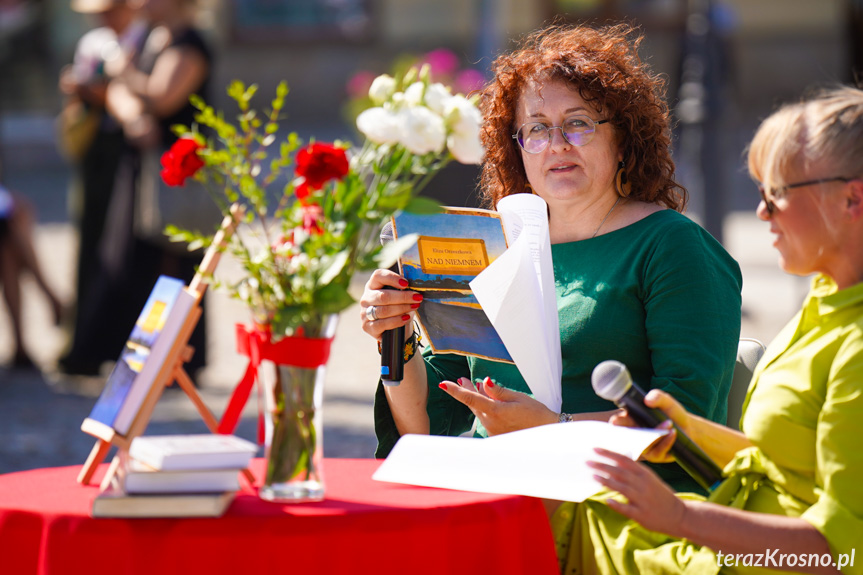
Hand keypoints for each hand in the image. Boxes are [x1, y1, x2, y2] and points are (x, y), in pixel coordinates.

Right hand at [359, 269, 420, 339]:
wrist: (391, 330)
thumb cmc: (396, 308)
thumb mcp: (398, 296)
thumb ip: (403, 290)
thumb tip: (415, 290)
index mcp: (372, 285)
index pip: (378, 276)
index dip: (392, 278)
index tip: (406, 283)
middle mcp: (366, 298)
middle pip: (383, 296)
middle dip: (403, 297)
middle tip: (417, 298)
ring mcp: (365, 313)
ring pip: (383, 310)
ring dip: (402, 309)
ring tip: (414, 307)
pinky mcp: (367, 327)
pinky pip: (382, 324)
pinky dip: (396, 321)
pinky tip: (406, 318)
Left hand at [438, 377, 556, 434]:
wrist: (546, 433)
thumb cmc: (535, 414)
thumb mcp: (518, 398)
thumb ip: (498, 391)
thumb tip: (484, 382)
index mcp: (495, 411)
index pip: (470, 399)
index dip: (456, 391)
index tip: (443, 384)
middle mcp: (491, 423)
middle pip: (473, 404)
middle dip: (467, 390)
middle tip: (461, 378)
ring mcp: (492, 430)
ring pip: (479, 411)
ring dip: (477, 399)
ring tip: (476, 385)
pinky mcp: (495, 435)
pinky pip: (486, 418)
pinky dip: (485, 408)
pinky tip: (488, 400)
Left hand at [587, 447, 687, 536]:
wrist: (679, 515)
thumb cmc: (660, 495)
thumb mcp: (649, 479)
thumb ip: (633, 471)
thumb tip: (613, 462)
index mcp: (645, 474)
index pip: (624, 460)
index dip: (609, 453)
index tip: (595, 449)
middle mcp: (643, 485)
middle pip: (620, 472)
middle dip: (603, 465)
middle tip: (587, 461)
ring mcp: (643, 500)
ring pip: (622, 488)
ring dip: (607, 481)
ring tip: (593, 476)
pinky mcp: (642, 514)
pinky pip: (627, 508)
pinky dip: (617, 504)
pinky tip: (607, 500)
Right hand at [609, 389, 691, 463]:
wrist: (688, 428)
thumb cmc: (672, 413)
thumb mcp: (666, 401)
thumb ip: (657, 396)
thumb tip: (647, 400)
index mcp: (632, 421)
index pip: (619, 423)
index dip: (615, 423)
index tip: (614, 421)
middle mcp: (635, 436)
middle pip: (626, 438)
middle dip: (627, 436)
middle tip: (635, 430)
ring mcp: (644, 448)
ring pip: (644, 446)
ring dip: (656, 434)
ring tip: (668, 423)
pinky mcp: (656, 456)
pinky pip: (657, 452)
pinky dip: (665, 442)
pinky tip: (673, 433)